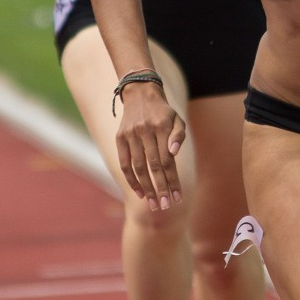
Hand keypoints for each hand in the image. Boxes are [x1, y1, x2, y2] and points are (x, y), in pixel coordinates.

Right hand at [116, 81, 185, 209]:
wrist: (140, 93)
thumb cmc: (163, 112)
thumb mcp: (177, 119)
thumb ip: (179, 136)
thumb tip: (174, 153)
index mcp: (162, 126)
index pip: (168, 160)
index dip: (172, 181)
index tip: (178, 198)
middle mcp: (145, 131)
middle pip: (153, 166)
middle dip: (160, 188)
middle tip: (165, 206)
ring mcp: (131, 135)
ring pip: (138, 167)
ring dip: (146, 188)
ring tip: (153, 204)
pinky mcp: (120, 138)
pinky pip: (125, 163)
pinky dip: (131, 179)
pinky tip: (140, 192)